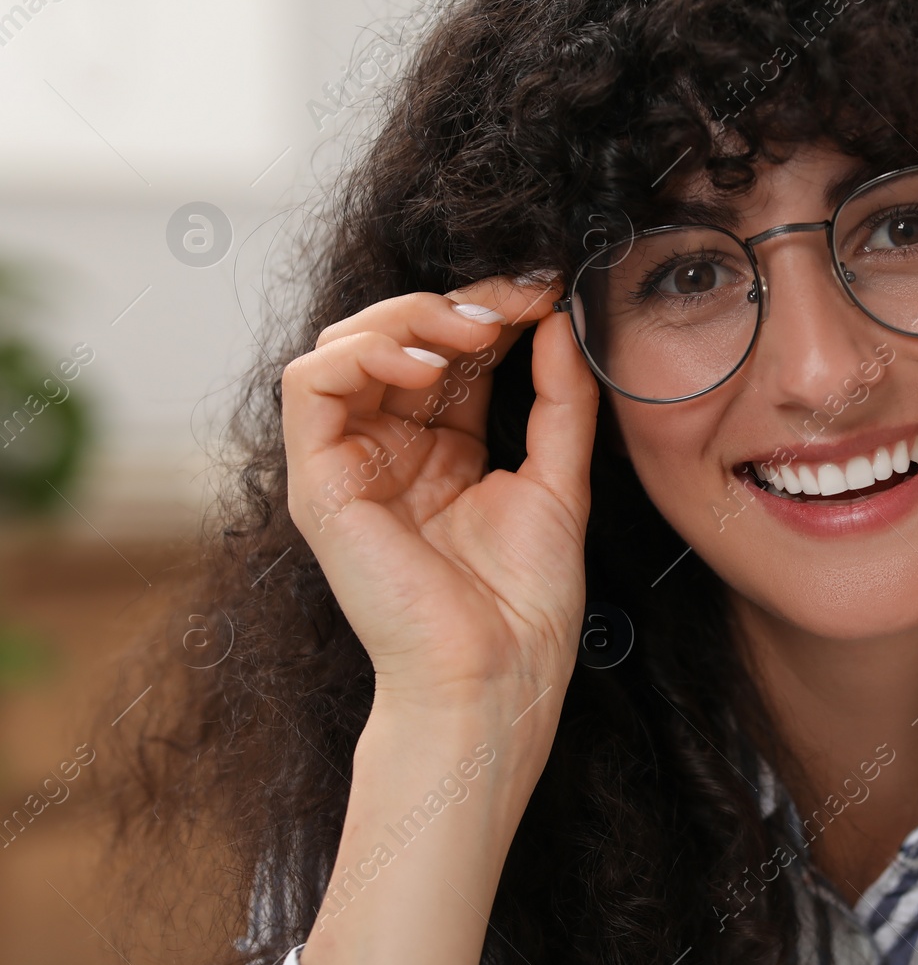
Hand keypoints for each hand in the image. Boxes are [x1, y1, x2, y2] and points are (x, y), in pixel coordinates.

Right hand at [282, 274, 596, 713]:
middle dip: (458, 302)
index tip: (546, 291)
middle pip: (397, 336)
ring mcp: (348, 463)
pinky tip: (427, 366)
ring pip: (346, 342)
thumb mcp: (558, 477)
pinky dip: (365, 352)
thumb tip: (560, 320)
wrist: (496, 673)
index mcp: (440, 449)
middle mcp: (388, 448)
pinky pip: (310, 383)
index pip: (449, 351)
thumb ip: (559, 398)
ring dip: (410, 317)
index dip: (492, 310)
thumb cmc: (525, 600)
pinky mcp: (318, 482)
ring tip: (475, 332)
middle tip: (516, 301)